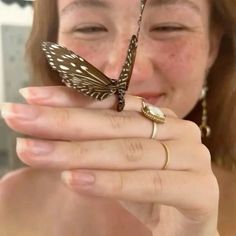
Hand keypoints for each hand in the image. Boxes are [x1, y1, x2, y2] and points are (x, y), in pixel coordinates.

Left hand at [1, 86, 218, 235]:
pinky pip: (151, 183)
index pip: (111, 101)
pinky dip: (112, 183)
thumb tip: (47, 130)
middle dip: (63, 121)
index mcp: (157, 117)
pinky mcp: (201, 190)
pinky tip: (74, 180)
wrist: (186, 226)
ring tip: (34, 150)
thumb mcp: (115, 161)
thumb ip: (93, 143)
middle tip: (18, 117)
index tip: (30, 96)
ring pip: (128, 151)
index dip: (71, 97)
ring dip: (78, 152)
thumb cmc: (149, 188)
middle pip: (114, 123)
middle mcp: (177, 129)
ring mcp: (192, 156)